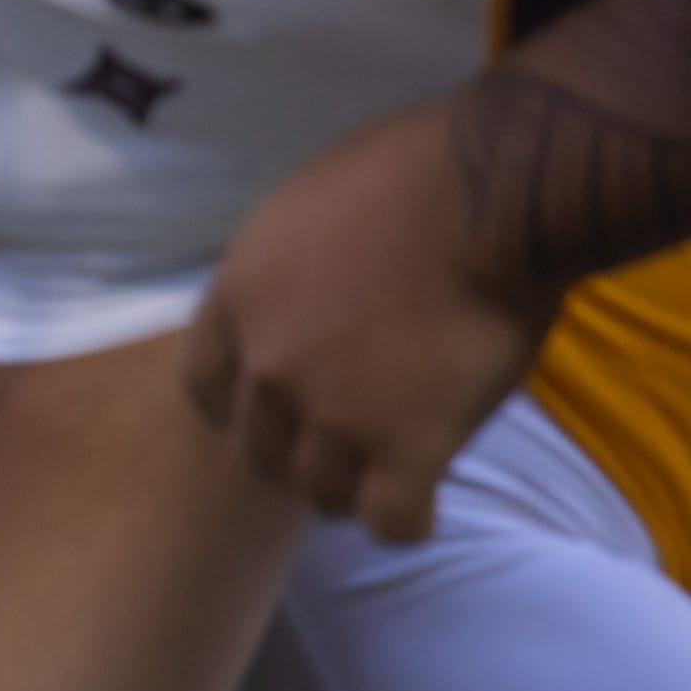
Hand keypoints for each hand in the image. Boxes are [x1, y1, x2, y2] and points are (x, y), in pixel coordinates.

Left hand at [184, 97, 553, 543]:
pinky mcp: (407, 448)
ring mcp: (334, 415)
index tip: (269, 413)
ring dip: (348, 492)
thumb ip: (283, 269)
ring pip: (319, 494)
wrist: (488, 191)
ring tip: (385, 478)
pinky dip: (407, 521)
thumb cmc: (409, 168)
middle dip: (292, 456)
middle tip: (339, 448)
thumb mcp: (303, 207)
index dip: (236, 410)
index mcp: (237, 302)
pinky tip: (428, 505)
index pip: (202, 388)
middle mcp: (269, 368)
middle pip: (256, 451)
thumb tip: (296, 291)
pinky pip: (390, 521)